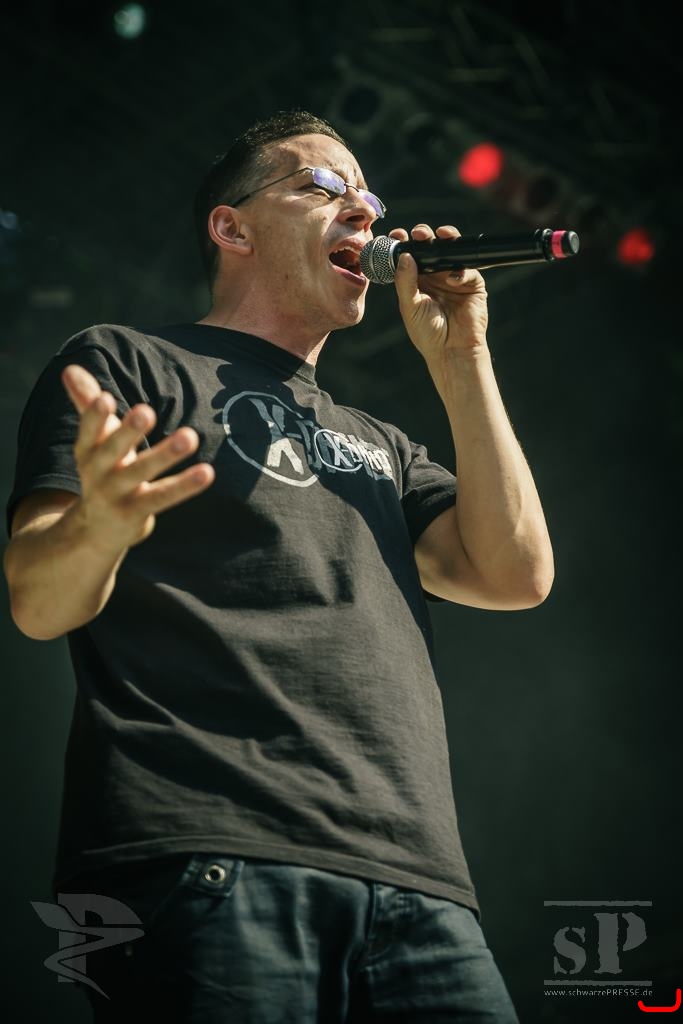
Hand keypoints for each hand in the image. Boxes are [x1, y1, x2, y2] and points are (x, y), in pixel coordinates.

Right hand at [62, 364, 214, 552]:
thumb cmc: (103, 471)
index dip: (94, 416)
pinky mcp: (137, 512)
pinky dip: (185, 486)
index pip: (88, 430)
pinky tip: (207, 472)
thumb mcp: (92, 440)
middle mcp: (98, 472)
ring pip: (141, 473)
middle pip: (112, 451)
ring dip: (165, 454)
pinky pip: (163, 497)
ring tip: (190, 436)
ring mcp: (117, 495)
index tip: (104, 398)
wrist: (96, 529)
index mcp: (86, 450)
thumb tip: (69, 369)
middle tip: (145, 411)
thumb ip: (85, 404)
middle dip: (127, 432)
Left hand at [390, 223, 488, 360]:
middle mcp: (435, 276)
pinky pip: (468, 269)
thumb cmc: (427, 333)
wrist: (451, 351)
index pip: (409, 256)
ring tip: (439, 236)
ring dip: (446, 240)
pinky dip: (461, 270)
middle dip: (424, 236)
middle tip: (418, 233)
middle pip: (430, 247)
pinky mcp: (473, 284)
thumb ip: (405, 281)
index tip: (396, 235)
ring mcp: (454, 278)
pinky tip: (452, 279)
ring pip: (451, 251)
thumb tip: (405, 255)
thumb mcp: (410, 306)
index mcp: (417, 280)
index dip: (403, 244)